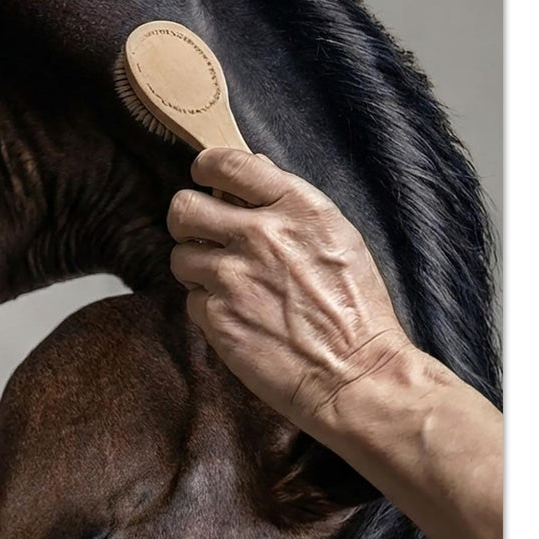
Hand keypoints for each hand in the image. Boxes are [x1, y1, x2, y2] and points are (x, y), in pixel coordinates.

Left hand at [167, 148, 412, 438]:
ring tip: (228, 284)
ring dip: (197, 268)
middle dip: (187, 220)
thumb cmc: (356, 309)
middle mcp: (259, 235)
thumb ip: (289, 201)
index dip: (206, 168)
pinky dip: (209, 308)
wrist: (357, 375)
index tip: (205, 179)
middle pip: (183, 207)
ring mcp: (233, 276)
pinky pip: (192, 300)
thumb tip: (255, 166)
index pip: (226, 163)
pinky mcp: (218, 316)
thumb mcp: (337, 236)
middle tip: (202, 234)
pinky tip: (240, 317)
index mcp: (295, 207)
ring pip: (180, 256)